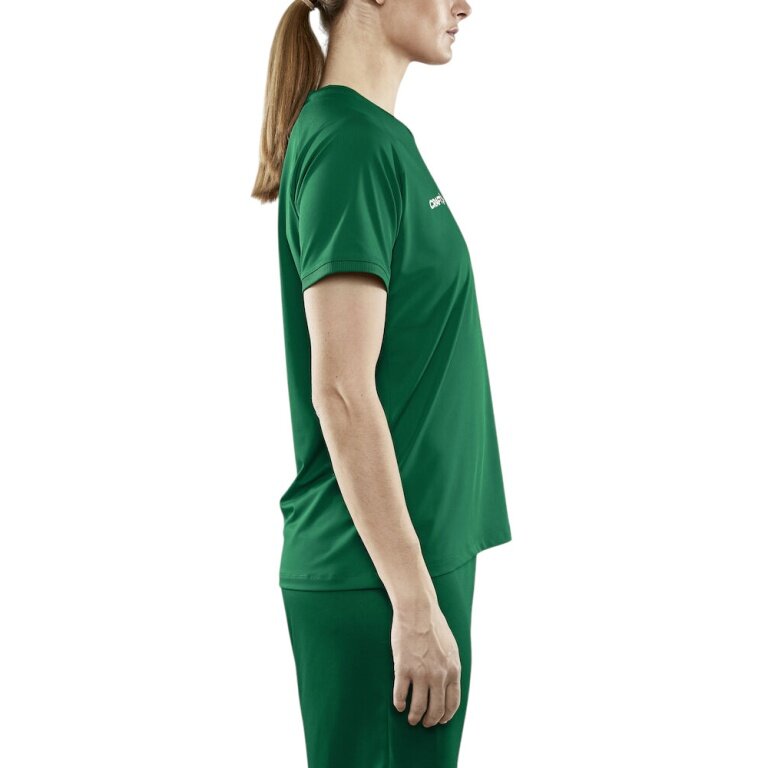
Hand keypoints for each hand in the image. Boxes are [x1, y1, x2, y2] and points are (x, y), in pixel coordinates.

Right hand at [391, 600, 461, 726]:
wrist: (418, 610)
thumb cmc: (434, 626)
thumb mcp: (451, 648)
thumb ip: (450, 667)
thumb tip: (449, 683)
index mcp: (453, 670)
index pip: (452, 703)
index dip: (446, 715)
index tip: (440, 720)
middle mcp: (439, 675)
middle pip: (436, 709)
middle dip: (430, 720)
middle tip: (424, 722)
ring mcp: (421, 673)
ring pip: (418, 707)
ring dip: (414, 717)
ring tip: (411, 718)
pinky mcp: (403, 669)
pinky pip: (400, 695)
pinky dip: (399, 703)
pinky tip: (398, 704)